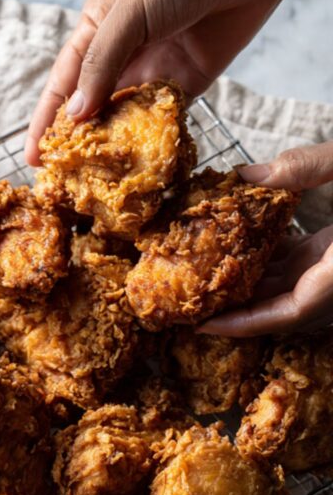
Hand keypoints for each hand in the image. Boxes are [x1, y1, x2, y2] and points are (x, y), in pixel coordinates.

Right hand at [26, 0, 332, 164]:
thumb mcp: (130, 11)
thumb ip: (102, 63)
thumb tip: (77, 115)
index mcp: (95, 28)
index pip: (63, 83)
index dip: (47, 121)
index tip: (32, 157)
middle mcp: (120, 53)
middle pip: (90, 106)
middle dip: (76, 142)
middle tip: (62, 180)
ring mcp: (153, 71)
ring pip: (123, 118)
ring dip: (111, 147)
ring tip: (95, 182)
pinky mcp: (186, 85)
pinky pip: (161, 120)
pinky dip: (150, 141)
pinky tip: (138, 166)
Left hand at [200, 144, 332, 335]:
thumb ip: (310, 167)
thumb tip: (246, 175)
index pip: (292, 313)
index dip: (246, 325)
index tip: (204, 328)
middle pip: (282, 306)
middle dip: (236, 308)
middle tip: (185, 304)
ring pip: (290, 287)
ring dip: (249, 283)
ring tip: (200, 275)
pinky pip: (301, 268)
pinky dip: (271, 261)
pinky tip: (239, 244)